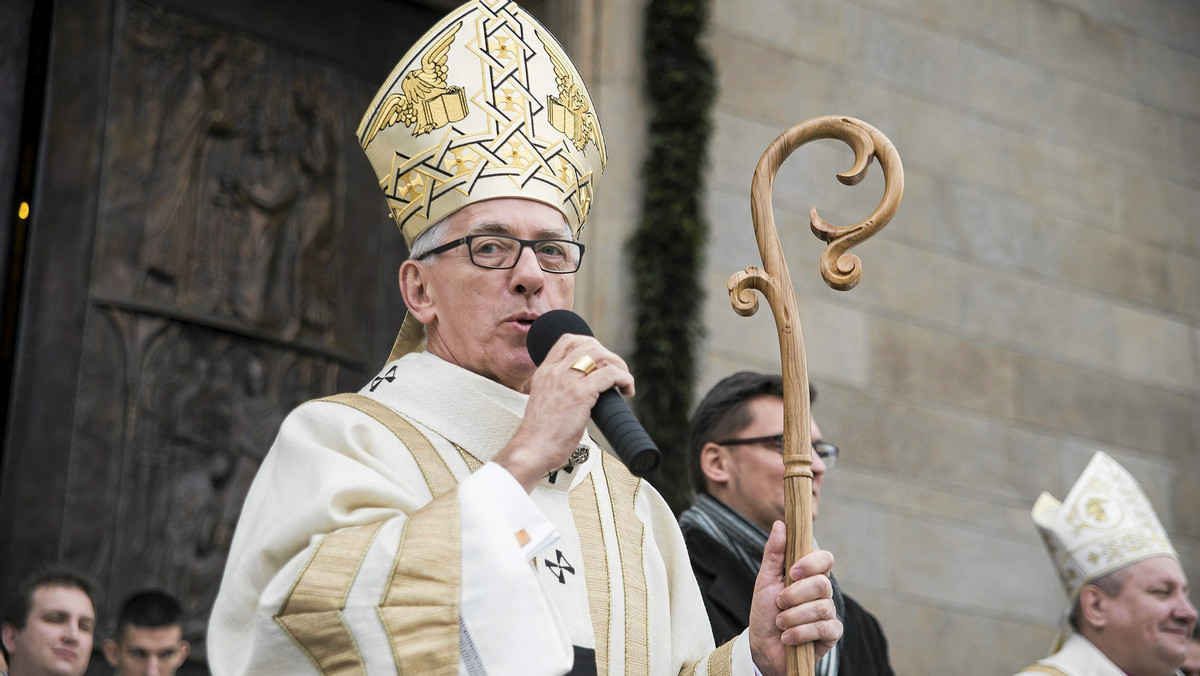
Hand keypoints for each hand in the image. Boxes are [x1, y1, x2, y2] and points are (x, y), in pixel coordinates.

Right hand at [494, 334, 633, 491]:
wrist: (533, 449)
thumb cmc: (540, 434)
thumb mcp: (544, 401)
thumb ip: (557, 391)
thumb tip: (581, 393)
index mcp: (545, 372)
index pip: (567, 340)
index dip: (588, 345)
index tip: (599, 361)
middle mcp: (555, 371)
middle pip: (588, 344)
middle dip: (607, 355)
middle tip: (615, 373)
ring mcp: (568, 380)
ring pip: (600, 354)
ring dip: (619, 365)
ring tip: (623, 382)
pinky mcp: (581, 393)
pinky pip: (610, 374)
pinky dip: (624, 378)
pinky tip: (627, 390)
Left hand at [748, 521, 841, 675]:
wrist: (762, 647)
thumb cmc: (765, 612)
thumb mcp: (765, 581)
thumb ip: (774, 554)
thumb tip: (780, 524)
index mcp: (809, 576)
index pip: (825, 559)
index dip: (812, 563)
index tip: (792, 572)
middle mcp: (822, 592)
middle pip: (822, 583)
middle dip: (795, 595)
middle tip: (779, 603)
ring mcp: (828, 612)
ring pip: (822, 607)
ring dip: (793, 617)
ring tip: (780, 623)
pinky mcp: (831, 634)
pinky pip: (825, 628)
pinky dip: (801, 633)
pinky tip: (788, 637)